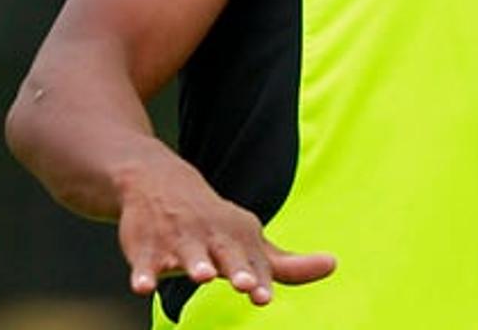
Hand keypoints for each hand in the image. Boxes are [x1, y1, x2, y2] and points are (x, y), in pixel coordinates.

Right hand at [115, 157, 335, 305]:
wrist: (157, 181)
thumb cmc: (213, 222)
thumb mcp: (250, 239)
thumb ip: (288, 264)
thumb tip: (333, 265)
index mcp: (237, 238)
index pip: (251, 263)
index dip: (258, 279)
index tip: (263, 295)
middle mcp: (209, 238)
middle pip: (224, 254)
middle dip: (234, 268)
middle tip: (243, 284)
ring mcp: (177, 241)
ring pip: (186, 254)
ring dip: (194, 264)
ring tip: (201, 276)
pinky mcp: (145, 248)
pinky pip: (143, 263)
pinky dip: (143, 274)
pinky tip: (143, 286)